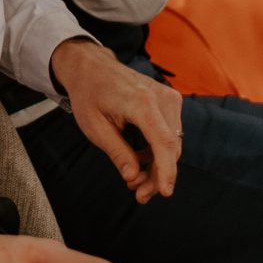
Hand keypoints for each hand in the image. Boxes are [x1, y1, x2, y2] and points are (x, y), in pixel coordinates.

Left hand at [52, 39, 181, 203]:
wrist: (92, 67)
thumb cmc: (89, 94)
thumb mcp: (94, 127)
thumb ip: (117, 152)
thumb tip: (133, 176)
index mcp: (141, 102)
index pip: (163, 143)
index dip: (166, 171)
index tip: (165, 192)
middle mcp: (161, 97)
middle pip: (171, 147)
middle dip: (157, 175)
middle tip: (140, 195)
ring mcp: (168, 97)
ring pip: (173, 143)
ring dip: (158, 165)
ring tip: (135, 180)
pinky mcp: (169, 100)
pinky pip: (170, 133)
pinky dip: (158, 150)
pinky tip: (140, 160)